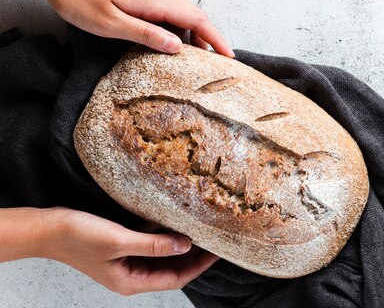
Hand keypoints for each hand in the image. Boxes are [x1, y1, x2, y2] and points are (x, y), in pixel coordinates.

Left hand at [8, 0, 233, 55]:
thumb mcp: (111, 24)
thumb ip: (146, 35)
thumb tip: (177, 47)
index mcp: (154, 0)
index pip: (197, 19)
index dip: (216, 39)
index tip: (229, 57)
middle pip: (195, 17)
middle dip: (209, 40)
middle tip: (216, 65)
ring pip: (182, 15)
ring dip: (192, 36)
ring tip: (194, 61)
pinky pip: (168, 12)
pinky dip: (177, 29)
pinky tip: (170, 45)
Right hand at [44, 208, 218, 295]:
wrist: (47, 228)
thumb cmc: (78, 236)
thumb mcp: (120, 240)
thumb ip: (154, 245)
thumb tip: (186, 245)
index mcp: (132, 281)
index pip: (176, 278)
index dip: (199, 266)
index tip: (217, 252)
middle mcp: (131, 275)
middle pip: (171, 268)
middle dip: (193, 255)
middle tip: (214, 238)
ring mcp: (126, 261)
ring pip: (162, 255)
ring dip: (178, 243)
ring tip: (200, 229)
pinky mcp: (121, 247)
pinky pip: (149, 243)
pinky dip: (161, 234)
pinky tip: (172, 221)